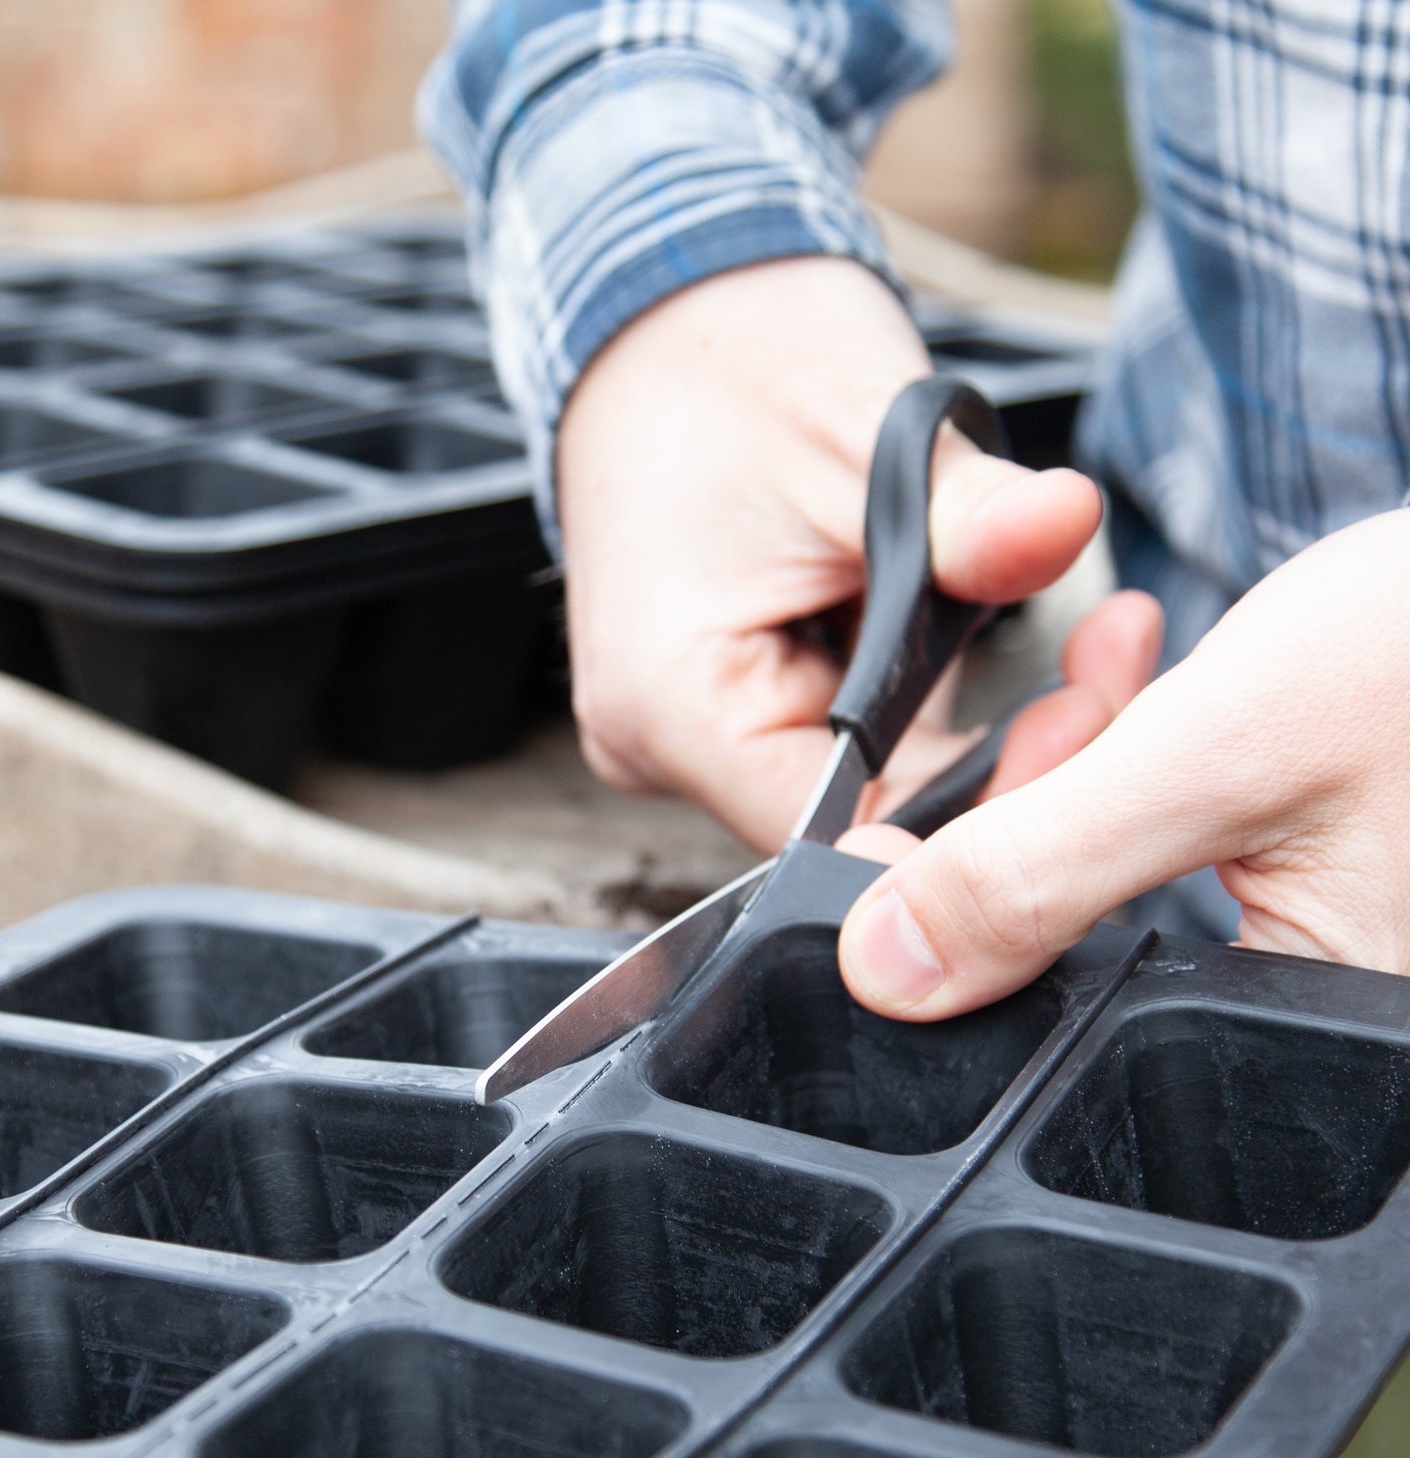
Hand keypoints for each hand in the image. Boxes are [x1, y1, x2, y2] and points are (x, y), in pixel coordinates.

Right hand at [557, 256, 1158, 850]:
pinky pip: (844, 749)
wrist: (658, 328)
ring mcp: (692, 737)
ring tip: (1024, 619)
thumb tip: (1067, 523)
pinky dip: (917, 704)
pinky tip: (958, 629)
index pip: (843, 830)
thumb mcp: (864, 431)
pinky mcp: (730, 711)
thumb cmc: (727, 371)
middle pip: (859, 822)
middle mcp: (665, 747)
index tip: (1079, 717)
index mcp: (671, 708)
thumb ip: (967, 511)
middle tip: (1099, 668)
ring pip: (862, 790)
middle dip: (990, 758)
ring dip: (959, 727)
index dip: (975, 801)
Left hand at [837, 509, 1409, 1014]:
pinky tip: (1135, 680)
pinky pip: (1158, 836)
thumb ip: (1044, 868)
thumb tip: (892, 971)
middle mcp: (1310, 1013)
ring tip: (1118, 677)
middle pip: (1074, 963)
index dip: (964, 939)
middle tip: (1057, 723)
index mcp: (1312, 1032)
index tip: (902, 846)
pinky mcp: (1295, 869)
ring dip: (1074, 774)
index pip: (1070, 1036)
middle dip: (1029, 831)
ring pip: (1105, 887)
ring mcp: (1303, 938)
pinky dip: (1124, 757)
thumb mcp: (1224, 753)